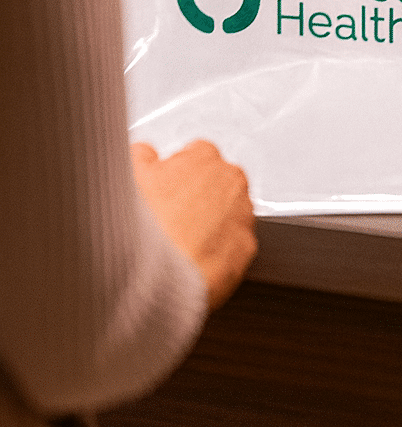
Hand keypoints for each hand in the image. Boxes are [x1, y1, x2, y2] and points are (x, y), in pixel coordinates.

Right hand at [131, 140, 256, 310]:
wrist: (156, 272)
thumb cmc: (144, 222)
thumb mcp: (131, 174)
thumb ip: (142, 156)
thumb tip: (145, 154)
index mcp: (204, 157)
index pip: (197, 155)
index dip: (177, 175)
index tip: (167, 189)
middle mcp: (231, 181)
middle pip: (217, 184)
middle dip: (199, 198)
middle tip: (172, 219)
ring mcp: (243, 214)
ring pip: (230, 214)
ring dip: (213, 225)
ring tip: (181, 243)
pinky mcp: (246, 248)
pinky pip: (235, 247)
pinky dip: (219, 253)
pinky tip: (195, 260)